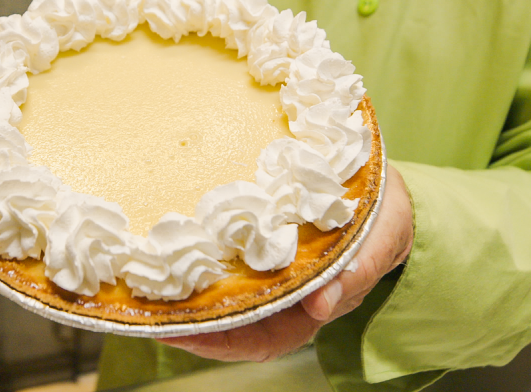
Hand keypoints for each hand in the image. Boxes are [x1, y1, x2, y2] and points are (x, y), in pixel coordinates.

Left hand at [158, 163, 412, 361]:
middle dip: (189, 322)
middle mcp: (284, 294)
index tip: (183, 335)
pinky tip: (170, 246)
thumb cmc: (384, 217)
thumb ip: (358, 269)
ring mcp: (270, 270)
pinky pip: (225, 259)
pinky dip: (198, 259)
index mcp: (313, 303)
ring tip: (146, 285)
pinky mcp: (259, 242)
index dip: (221, 343)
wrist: (383, 188)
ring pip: (223, 294)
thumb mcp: (381, 238)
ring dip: (186, 293)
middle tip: (147, 312)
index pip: (261, 339)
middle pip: (231, 323)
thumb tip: (321, 304)